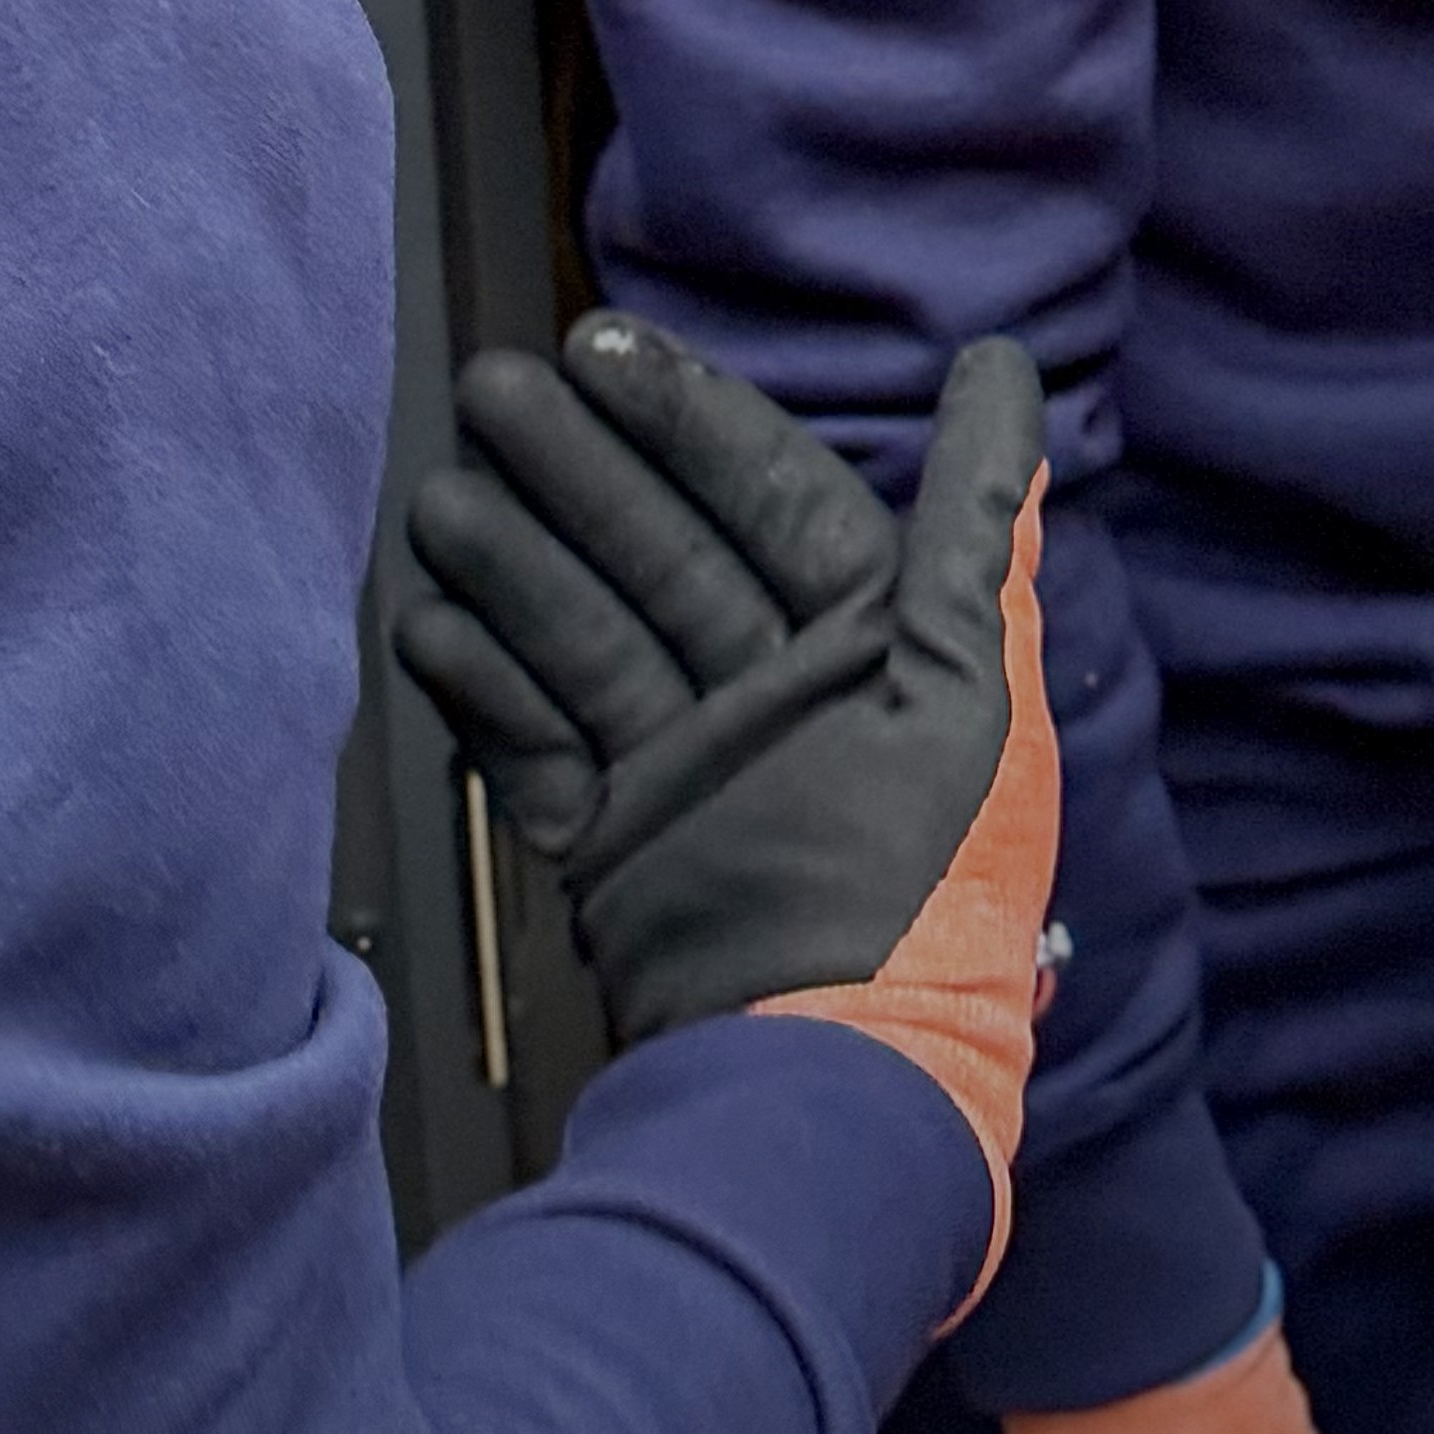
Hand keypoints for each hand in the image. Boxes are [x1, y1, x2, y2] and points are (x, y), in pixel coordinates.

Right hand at [393, 318, 1055, 1276]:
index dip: (687, 416)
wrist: (834, 1089)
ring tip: (437, 495)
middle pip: (662, 550)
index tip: (600, 344)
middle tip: (489, 389)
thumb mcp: (976, 687)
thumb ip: (973, 523)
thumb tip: (1008, 366)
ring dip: (512, 562)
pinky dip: (481, 686)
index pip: (770, 492)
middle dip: (578, 471)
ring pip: (588, 632)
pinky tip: (426, 618)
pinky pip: (538, 741)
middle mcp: (779, 696)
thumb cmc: (929, 887)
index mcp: (874, 647)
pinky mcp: (617, 847)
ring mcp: (690, 769)